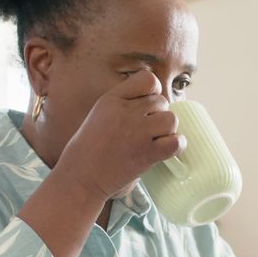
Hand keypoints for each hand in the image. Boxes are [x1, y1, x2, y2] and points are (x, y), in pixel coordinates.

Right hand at [53, 71, 184, 200]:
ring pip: (171, 120)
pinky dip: (176, 146)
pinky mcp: (146, 154)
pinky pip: (176, 142)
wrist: (81, 177)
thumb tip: (156, 100)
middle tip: (144, 132)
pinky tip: (166, 150)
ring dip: (167, 131)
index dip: (152, 92)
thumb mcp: (101, 113)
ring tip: (153, 141)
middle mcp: (125, 112)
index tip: (145, 107)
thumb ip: (125, 102)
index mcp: (112, 98)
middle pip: (161, 102)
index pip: (148, 79)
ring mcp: (137, 132)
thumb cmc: (90, 147)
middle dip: (157, 115)